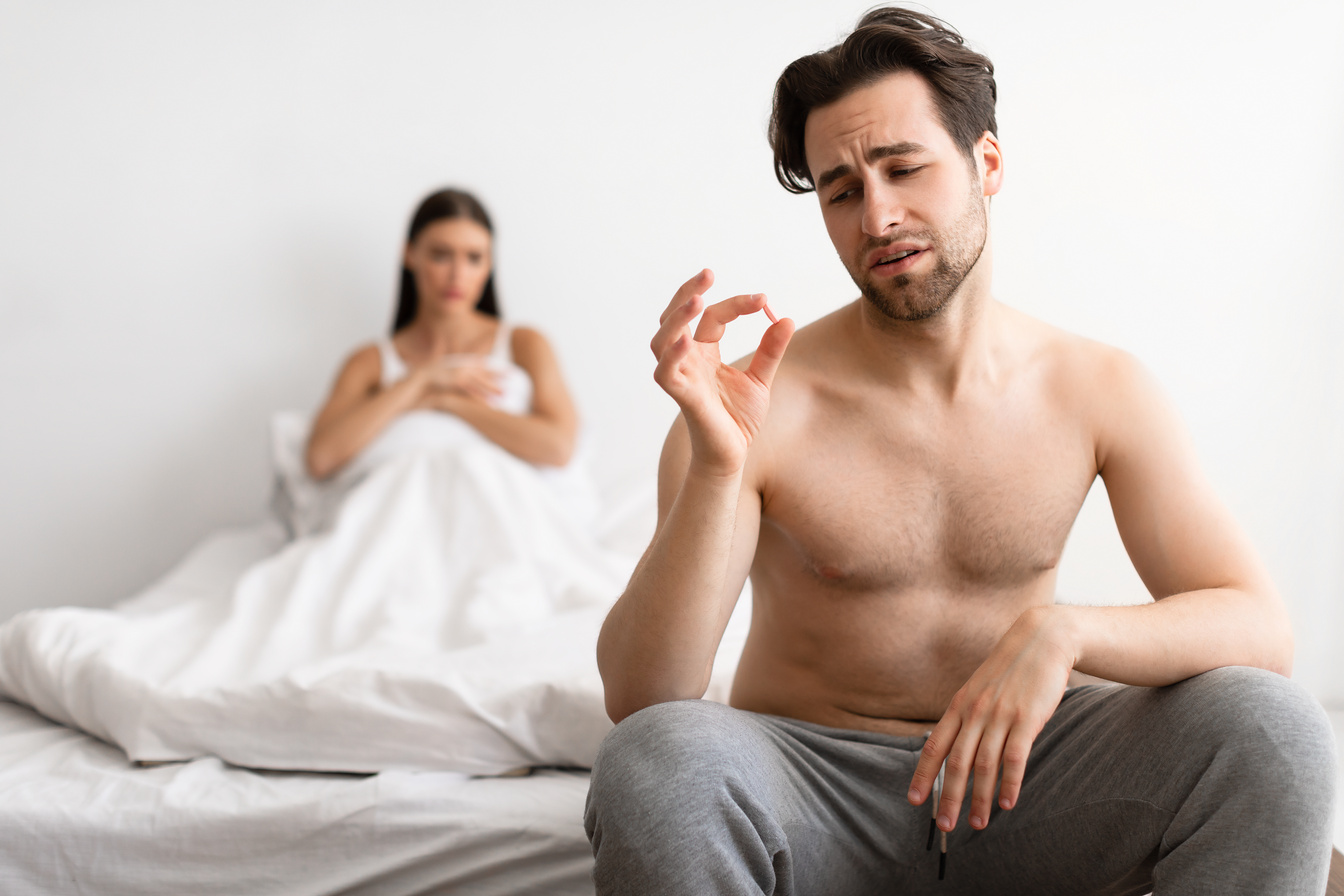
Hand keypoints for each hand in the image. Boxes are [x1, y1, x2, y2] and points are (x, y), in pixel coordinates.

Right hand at [416, 361, 501, 404]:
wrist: (419, 378)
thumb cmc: (432, 379)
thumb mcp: (447, 375)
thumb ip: (458, 375)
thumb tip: (467, 377)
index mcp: (462, 366)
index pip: (482, 368)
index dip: (495, 370)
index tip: (508, 371)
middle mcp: (463, 369)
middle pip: (485, 373)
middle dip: (499, 375)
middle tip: (513, 377)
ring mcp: (460, 375)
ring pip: (480, 383)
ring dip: (493, 389)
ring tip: (505, 394)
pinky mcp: (456, 382)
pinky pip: (471, 391)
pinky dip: (480, 397)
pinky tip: (489, 403)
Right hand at [650, 269, 793, 475]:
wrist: (734, 454)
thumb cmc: (738, 419)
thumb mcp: (760, 378)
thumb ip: (770, 350)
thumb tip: (786, 318)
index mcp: (704, 352)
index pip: (713, 316)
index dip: (736, 304)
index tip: (764, 299)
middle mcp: (687, 360)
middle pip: (675, 318)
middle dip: (687, 293)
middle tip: (708, 274)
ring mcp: (681, 377)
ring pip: (662, 340)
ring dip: (676, 318)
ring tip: (696, 300)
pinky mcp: (681, 397)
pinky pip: (666, 373)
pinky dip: (672, 355)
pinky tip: (687, 339)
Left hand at [907, 606, 1075, 831]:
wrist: (1042, 640)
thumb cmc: (1011, 669)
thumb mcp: (980, 689)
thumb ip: (968, 716)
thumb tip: (955, 746)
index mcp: (960, 706)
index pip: (935, 746)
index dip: (923, 775)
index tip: (914, 801)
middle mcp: (975, 712)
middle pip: (956, 762)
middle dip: (948, 797)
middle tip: (945, 826)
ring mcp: (1000, 715)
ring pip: (983, 764)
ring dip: (980, 798)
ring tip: (977, 823)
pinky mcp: (1027, 717)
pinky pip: (1015, 756)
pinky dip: (1009, 782)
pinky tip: (1008, 803)